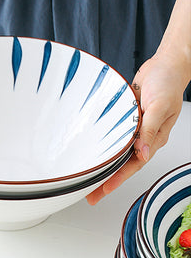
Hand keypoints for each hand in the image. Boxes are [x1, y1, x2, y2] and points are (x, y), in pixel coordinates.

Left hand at [86, 54, 185, 204]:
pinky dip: (105, 146)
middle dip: (108, 180)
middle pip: (123, 164)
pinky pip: (115, 137)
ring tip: (89, 179)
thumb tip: (142, 153)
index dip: (119, 178)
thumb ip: (149, 130)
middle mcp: (144, 138)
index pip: (134, 165)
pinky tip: (94, 153)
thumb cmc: (168, 82)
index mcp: (154, 138)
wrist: (166, 63)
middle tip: (91, 194)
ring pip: (117, 153)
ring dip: (104, 166)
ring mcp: (135, 130)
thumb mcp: (159, 106)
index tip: (104, 189)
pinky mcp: (128, 120)